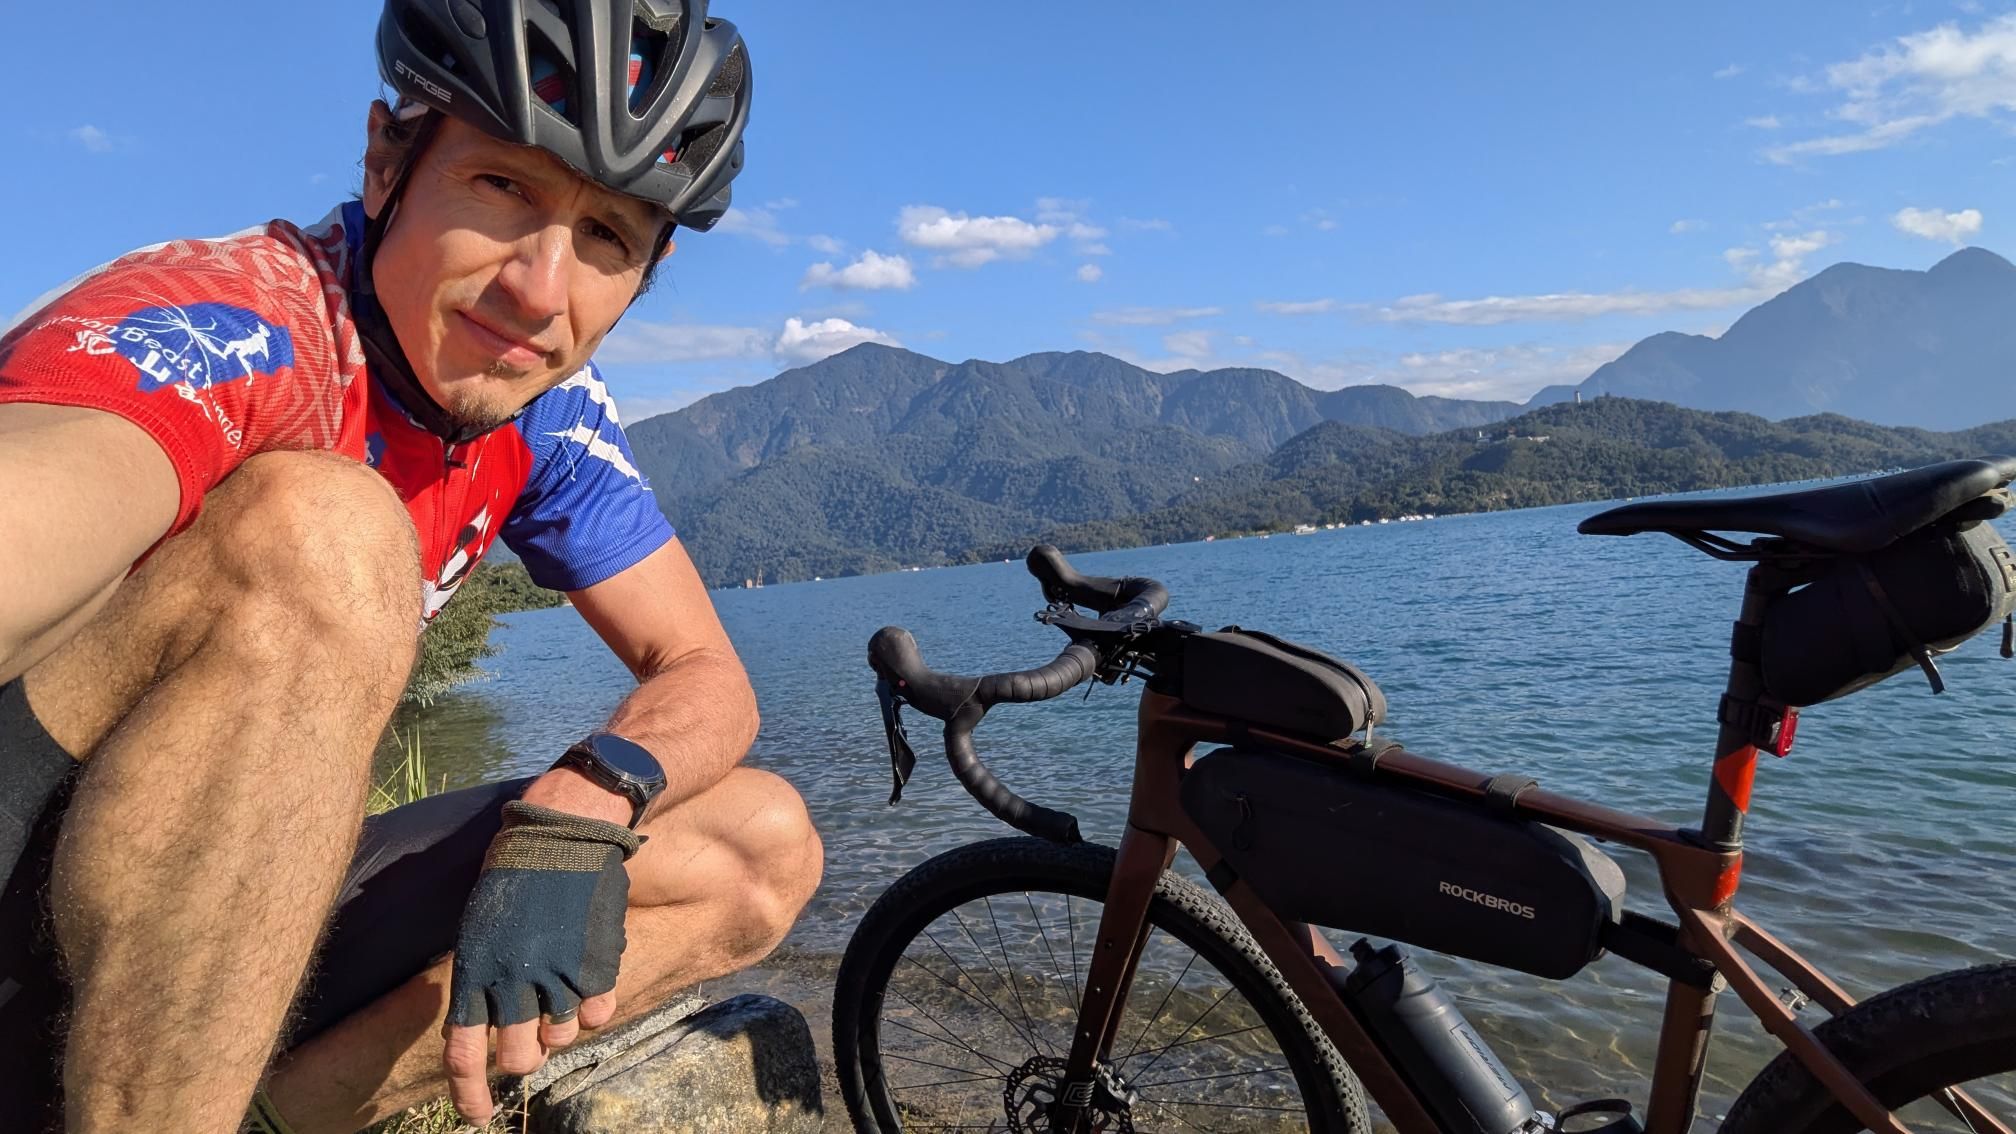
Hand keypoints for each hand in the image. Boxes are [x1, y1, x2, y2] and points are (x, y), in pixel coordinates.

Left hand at [442, 800, 641, 1124]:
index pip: (463, 1054)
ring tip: (561, 993)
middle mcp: (513, 984)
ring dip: (560, 1027)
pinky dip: (594, 1005)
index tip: (479, 1115)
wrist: (563, 833)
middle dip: (525, 1058)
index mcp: (474, 975)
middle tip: (532, 1040)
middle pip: (518, 1058)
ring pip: (561, 1040)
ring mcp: (558, 978)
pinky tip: (588, 978)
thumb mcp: (480, 928)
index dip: (470, 1094)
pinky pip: (598, 1014)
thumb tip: (489, 1023)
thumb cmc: (514, 874)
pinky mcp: (597, 966)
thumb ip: (483, 979)